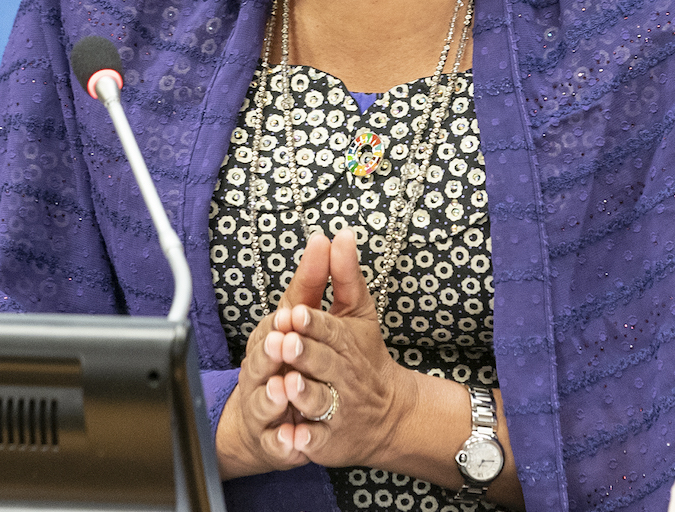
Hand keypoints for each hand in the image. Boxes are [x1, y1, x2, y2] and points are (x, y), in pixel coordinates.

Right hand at [213, 230, 333, 477]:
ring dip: (271, 395)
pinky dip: (284, 440)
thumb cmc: (295, 355)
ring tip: (283, 390)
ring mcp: (263, 404)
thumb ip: (319, 277)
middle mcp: (262, 368)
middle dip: (271, 352)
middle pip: (261, 359)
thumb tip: (333, 235)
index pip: (276, 322)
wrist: (281, 414)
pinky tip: (294, 439)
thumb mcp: (311, 315)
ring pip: (263, 399)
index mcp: (272, 336)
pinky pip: (276, 441)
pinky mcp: (273, 438)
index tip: (294, 312)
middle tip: (284, 345)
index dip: (285, 319)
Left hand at [264, 228, 419, 468]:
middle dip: (303, 354)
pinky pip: (316, 442)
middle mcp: (345, 376)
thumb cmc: (364, 356)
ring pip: (320, 402)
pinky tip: (292, 438)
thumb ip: (343, 275)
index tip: (293, 313)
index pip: (329, 329)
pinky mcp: (330, 441)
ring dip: (303, 394)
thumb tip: (339, 232)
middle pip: (323, 363)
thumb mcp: (356, 314)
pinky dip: (304, 442)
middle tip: (283, 343)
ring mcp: (338, 410)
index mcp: (347, 343)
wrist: (391, 414)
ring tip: (287, 384)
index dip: (311, 323)